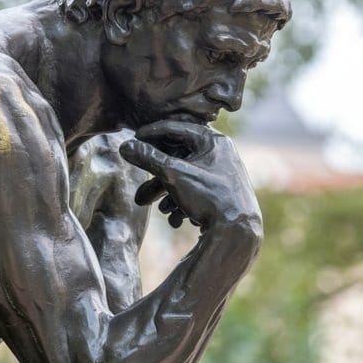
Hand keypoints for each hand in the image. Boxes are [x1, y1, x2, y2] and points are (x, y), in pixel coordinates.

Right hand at [119, 121, 259, 232]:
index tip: (133, 140)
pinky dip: (184, 202)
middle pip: (179, 157)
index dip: (151, 134)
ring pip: (186, 177)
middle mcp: (222, 154)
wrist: (238, 233)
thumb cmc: (209, 197)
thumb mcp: (173, 175)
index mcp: (214, 141)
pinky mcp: (225, 194)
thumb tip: (125, 146)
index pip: (176, 128)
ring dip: (168, 193)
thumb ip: (148, 158)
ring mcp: (224, 175)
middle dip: (156, 176)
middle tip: (139, 180)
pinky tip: (177, 220)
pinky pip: (198, 191)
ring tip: (159, 210)